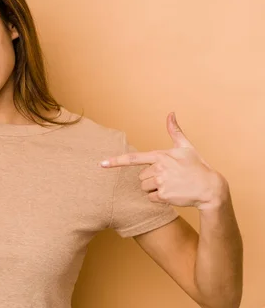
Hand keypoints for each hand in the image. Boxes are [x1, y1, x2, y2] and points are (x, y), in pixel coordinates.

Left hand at [100, 112, 228, 210]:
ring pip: (144, 188)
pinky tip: (172, 194)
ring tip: (171, 185)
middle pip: (141, 177)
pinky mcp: (165, 196)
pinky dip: (159, 198)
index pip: (133, 159)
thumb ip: (175, 131)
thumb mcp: (186, 147)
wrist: (210, 188)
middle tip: (169, 177)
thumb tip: (170, 113)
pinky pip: (151, 198)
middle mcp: (159, 169)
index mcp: (160, 156)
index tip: (101, 164)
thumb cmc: (197, 166)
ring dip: (154, 189)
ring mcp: (161, 183)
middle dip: (151, 179)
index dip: (116, 161)